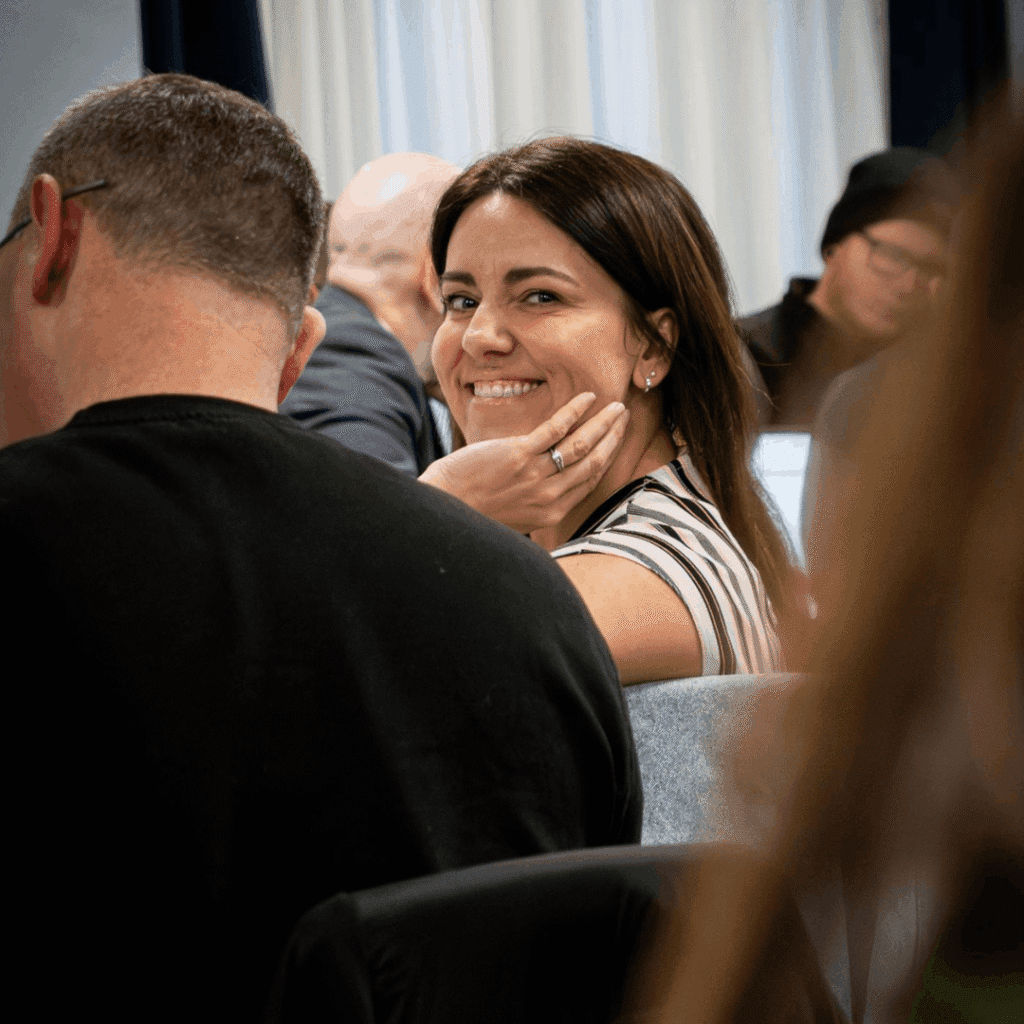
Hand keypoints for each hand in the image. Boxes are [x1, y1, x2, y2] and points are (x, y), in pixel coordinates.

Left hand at [419, 393, 628, 533]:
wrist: (446, 505)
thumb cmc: (476, 509)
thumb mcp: (516, 514)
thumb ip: (538, 502)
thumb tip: (555, 485)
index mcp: (551, 513)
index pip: (589, 480)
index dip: (607, 456)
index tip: (616, 438)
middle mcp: (548, 497)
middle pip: (593, 462)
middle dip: (613, 437)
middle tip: (622, 417)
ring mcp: (535, 475)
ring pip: (581, 446)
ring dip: (602, 424)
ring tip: (614, 407)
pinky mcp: (518, 455)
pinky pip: (555, 429)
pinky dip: (575, 411)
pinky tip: (587, 398)